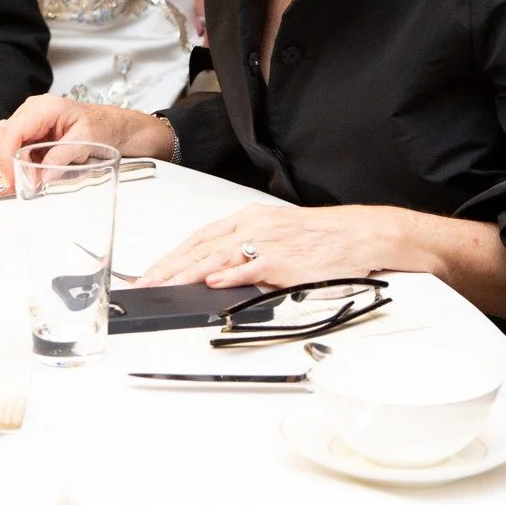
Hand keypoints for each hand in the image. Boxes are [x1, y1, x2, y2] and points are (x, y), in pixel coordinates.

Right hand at [0, 94, 171, 179]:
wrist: (114, 124)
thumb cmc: (102, 125)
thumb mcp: (85, 140)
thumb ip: (61, 157)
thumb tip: (41, 176)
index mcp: (43, 108)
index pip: (12, 132)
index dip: (6, 157)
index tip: (12, 179)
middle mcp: (31, 111)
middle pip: (1, 137)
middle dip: (4, 163)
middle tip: (16, 185)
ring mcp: (28, 121)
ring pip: (3, 143)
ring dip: (9, 165)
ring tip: (24, 181)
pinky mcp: (30, 132)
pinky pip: (13, 148)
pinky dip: (16, 164)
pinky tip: (28, 174)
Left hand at [139, 203, 407, 290]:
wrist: (362, 234)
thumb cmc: (323, 239)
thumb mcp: (277, 237)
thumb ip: (244, 254)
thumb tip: (214, 275)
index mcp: (250, 219)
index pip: (199, 237)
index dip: (171, 256)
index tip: (148, 273)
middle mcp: (254, 226)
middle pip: (201, 246)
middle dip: (168, 267)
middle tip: (144, 285)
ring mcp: (270, 241)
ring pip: (219, 256)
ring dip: (188, 272)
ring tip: (164, 285)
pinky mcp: (287, 260)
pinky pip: (254, 267)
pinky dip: (232, 274)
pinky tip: (213, 281)